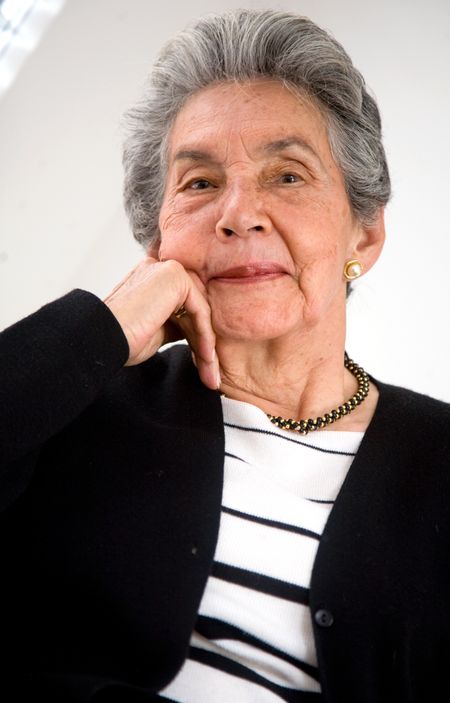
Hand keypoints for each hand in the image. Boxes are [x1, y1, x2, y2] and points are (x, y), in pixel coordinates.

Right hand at [104, 257, 219, 389]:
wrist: (102, 339)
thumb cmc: (121, 339)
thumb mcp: (157, 331)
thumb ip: (176, 323)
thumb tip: (197, 331)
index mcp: (152, 279)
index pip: (185, 307)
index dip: (196, 337)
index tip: (203, 363)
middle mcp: (159, 269)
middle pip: (195, 309)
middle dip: (204, 343)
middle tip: (211, 372)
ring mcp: (167, 270)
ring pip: (200, 312)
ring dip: (207, 345)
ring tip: (211, 372)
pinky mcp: (174, 276)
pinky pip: (200, 310)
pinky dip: (205, 336)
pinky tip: (206, 358)